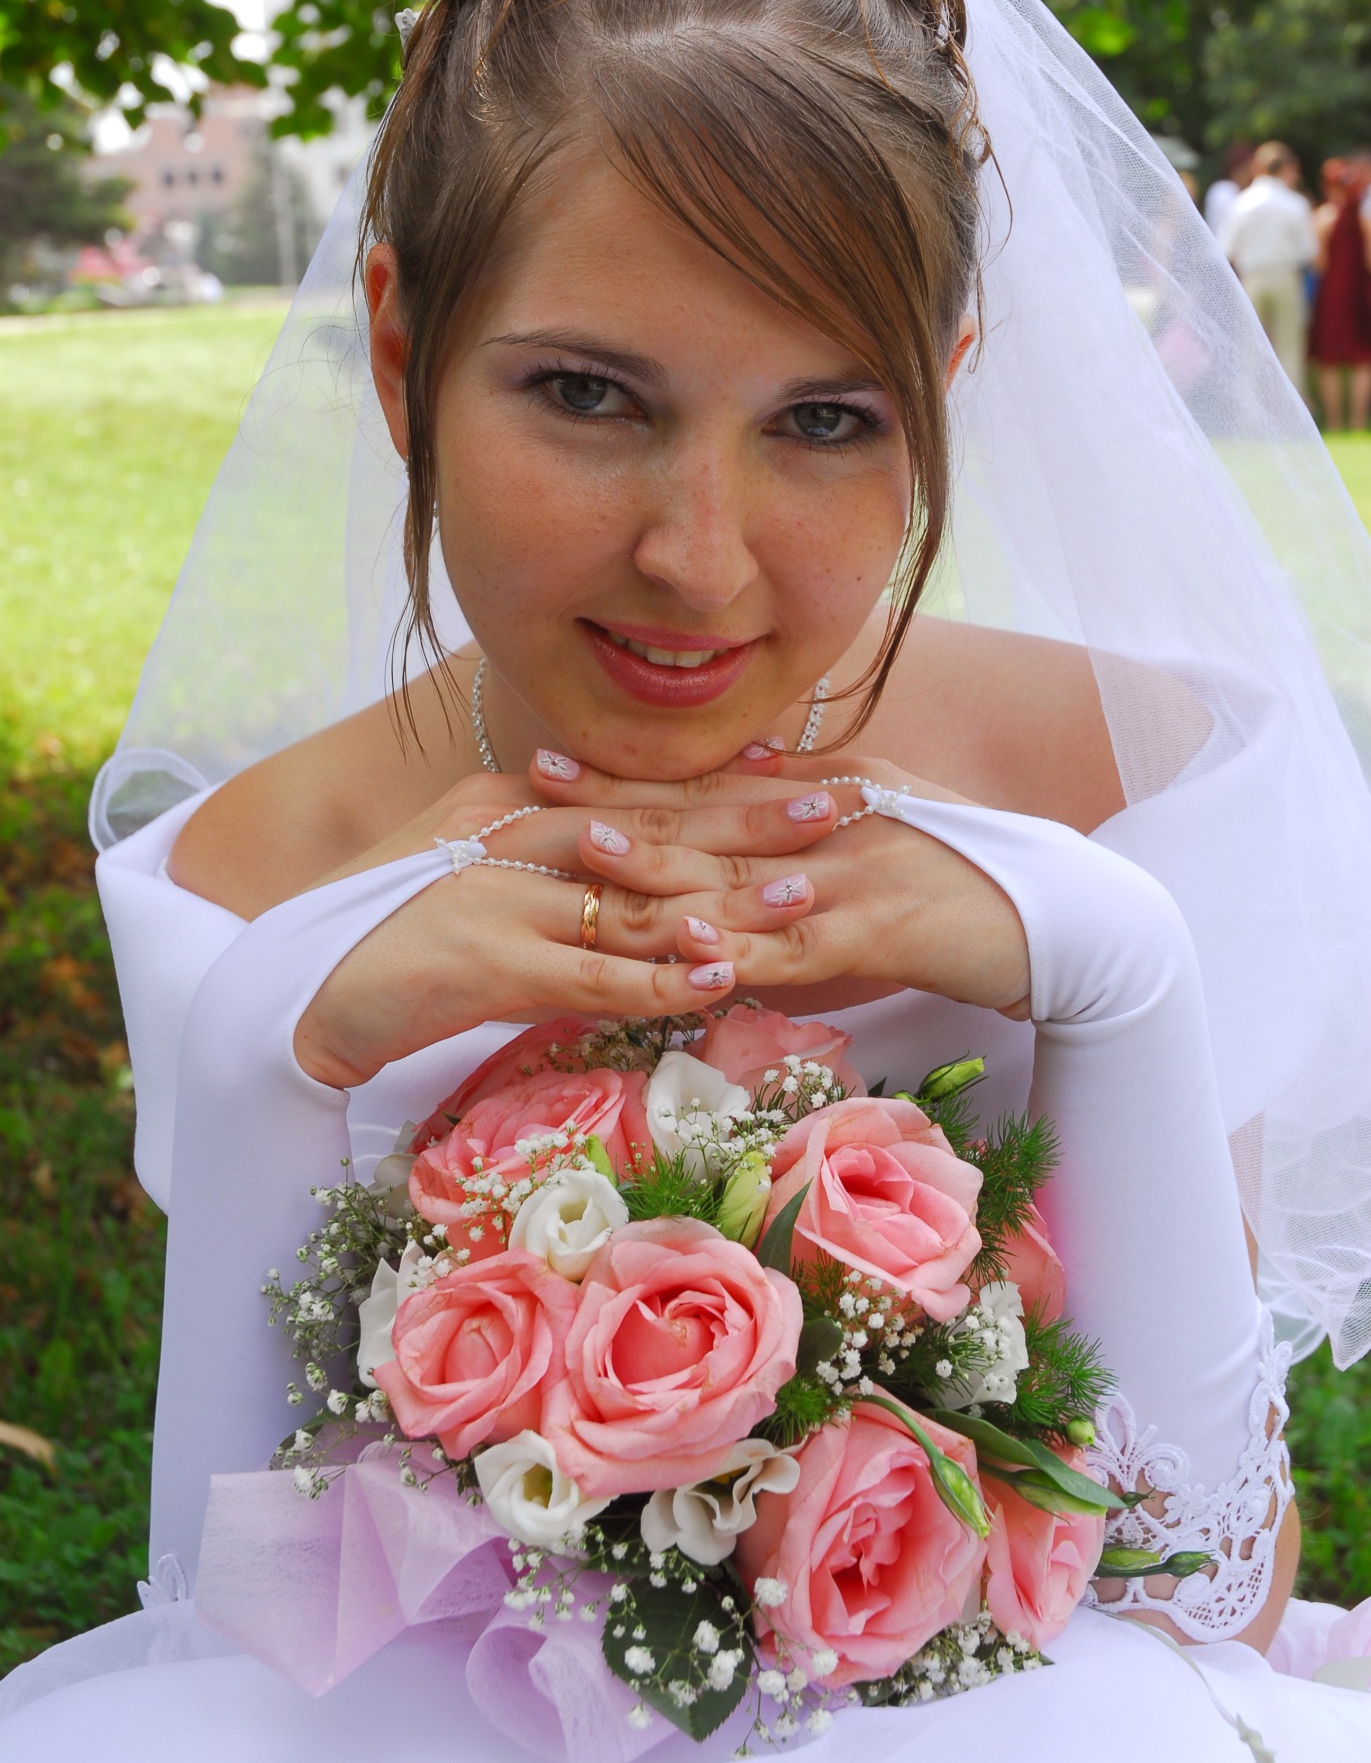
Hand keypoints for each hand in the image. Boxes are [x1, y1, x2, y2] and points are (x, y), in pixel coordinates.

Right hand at [293, 770, 839, 1086]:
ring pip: (635, 894)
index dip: (721, 785)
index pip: (636, 792)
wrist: (299, 991)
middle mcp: (511, 834)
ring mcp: (500, 894)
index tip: (801, 771)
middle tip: (840, 808)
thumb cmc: (388, 941)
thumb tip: (630, 886)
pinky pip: (592, 971)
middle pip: (654, 824)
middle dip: (752, 818)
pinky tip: (719, 976)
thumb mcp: (474, 885)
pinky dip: (660, 976)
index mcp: (512, 806)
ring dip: (726, 896)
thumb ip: (546, 874)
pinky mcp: (486, 959)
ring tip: (809, 892)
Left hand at [530, 748, 1031, 1017]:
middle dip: (619, 805)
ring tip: (591, 854)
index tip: (551, 764)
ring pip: (739, 875)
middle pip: (705, 819)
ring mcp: (850, 875)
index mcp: (821, 795)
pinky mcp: (880, 930)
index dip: (626, 776)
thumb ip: (814, 793)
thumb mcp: (885, 816)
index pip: (706, 785)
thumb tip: (751, 762)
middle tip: (534, 792)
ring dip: (663, 868)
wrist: (1060, 917)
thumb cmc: (968, 871)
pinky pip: (798, 945)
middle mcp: (826, 824)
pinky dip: (743, 948)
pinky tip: (692, 948)